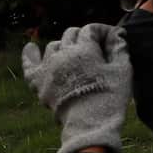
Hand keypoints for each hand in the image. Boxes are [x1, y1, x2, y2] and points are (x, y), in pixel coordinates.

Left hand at [21, 24, 130, 152]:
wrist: (90, 123)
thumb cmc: (110, 95)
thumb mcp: (122, 69)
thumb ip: (119, 47)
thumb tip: (117, 33)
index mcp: (85, 48)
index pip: (91, 29)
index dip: (102, 31)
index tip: (112, 38)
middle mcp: (64, 54)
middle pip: (71, 34)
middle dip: (84, 36)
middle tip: (95, 47)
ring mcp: (49, 68)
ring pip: (53, 46)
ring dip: (64, 46)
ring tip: (73, 53)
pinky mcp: (39, 83)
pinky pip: (29, 65)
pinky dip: (30, 55)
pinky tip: (30, 48)